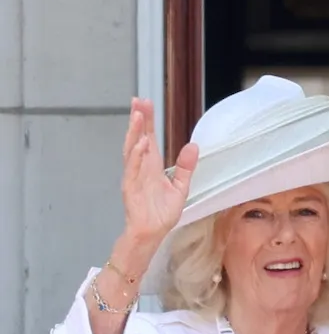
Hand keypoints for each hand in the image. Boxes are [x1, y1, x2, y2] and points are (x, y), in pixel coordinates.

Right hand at [118, 99, 197, 250]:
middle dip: (139, 120)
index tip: (146, 102)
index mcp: (152, 165)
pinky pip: (132, 169)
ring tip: (138, 116)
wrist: (152, 232)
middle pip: (138, 138)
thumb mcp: (180, 187)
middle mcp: (141, 167)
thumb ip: (185, 167)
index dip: (148, 121)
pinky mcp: (130, 187)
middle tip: (139, 100)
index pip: (150, 138)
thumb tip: (194, 146)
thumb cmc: (162, 212)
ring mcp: (134, 176)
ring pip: (132, 149)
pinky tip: (141, 144)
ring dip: (134, 132)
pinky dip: (136, 156)